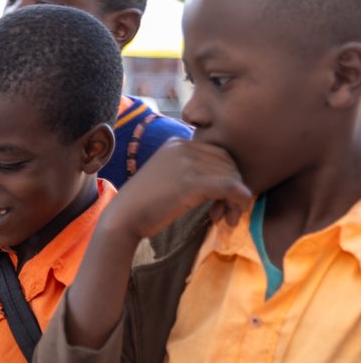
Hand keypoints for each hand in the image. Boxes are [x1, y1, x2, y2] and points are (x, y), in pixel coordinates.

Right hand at [104, 140, 251, 241]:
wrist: (122, 218)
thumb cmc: (143, 205)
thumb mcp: (167, 177)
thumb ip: (190, 170)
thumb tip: (226, 181)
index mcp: (177, 143)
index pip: (219, 154)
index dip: (228, 178)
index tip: (221, 202)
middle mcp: (183, 147)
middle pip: (229, 164)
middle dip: (235, 189)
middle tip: (226, 213)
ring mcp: (186, 163)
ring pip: (232, 176)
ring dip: (237, 200)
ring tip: (226, 218)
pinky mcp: (191, 182)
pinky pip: (230, 187)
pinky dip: (239, 202)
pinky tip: (231, 218)